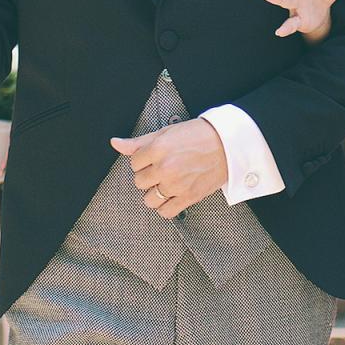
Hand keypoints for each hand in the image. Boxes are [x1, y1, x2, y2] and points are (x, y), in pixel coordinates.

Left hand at [111, 118, 228, 219]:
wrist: (228, 144)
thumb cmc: (199, 135)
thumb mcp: (166, 132)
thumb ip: (139, 142)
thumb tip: (116, 143)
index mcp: (158, 149)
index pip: (134, 163)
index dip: (143, 160)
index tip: (153, 157)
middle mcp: (165, 168)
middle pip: (139, 182)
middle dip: (148, 176)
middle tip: (162, 168)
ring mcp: (176, 185)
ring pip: (149, 199)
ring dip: (154, 192)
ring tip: (166, 183)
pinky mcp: (188, 197)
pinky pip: (165, 212)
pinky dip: (165, 207)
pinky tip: (171, 196)